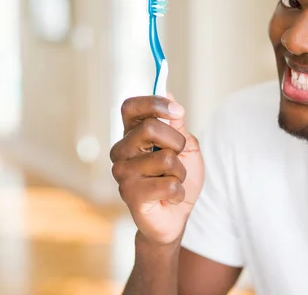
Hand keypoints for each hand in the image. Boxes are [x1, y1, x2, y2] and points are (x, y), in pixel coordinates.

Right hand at [110, 94, 203, 245]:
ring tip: (173, 181)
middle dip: (177, 142)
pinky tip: (169, 197)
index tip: (178, 112)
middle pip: (149, 127)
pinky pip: (169, 183)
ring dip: (180, 172)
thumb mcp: (186, 147)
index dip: (154, 103)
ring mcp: (122, 173)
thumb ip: (177, 124)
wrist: (176, 217)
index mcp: (132, 134)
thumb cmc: (179, 178)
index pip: (130, 107)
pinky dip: (179, 191)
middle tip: (179, 158)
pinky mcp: (130, 194)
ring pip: (166, 158)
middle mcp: (121, 151)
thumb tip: (167, 92)